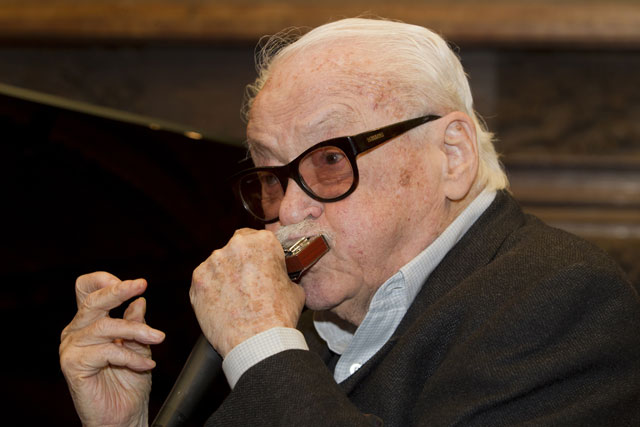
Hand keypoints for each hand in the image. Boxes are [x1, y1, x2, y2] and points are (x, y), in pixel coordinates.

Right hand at [59, 272, 164, 426]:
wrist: (124, 415)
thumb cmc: (130, 380)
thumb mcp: (139, 345)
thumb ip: (135, 323)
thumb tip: (139, 301)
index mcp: (89, 322)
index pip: (87, 290)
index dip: (106, 281)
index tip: (137, 283)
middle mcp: (76, 331)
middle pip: (92, 301)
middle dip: (118, 290)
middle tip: (141, 284)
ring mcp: (71, 347)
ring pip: (106, 327)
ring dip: (137, 331)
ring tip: (158, 338)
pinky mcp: (72, 364)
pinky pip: (106, 352)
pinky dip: (131, 357)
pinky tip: (147, 365)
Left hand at [190, 229, 305, 356]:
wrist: (257, 343)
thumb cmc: (279, 317)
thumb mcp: (294, 288)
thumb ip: (283, 274)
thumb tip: (280, 277)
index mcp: (262, 242)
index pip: (257, 237)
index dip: (260, 254)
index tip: (261, 265)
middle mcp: (235, 246)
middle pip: (236, 248)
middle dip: (241, 262)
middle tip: (249, 283)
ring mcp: (213, 263)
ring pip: (218, 264)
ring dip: (225, 275)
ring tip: (235, 298)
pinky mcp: (197, 281)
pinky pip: (204, 281)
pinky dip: (211, 289)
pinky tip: (223, 304)